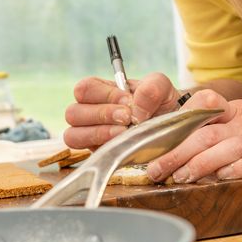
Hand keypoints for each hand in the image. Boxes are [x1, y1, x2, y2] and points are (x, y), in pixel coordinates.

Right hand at [63, 72, 181, 149]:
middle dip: (102, 114)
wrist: (170, 128)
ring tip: (123, 133)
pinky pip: (84, 154)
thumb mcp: (162, 87)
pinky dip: (101, 148)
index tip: (128, 101)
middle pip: (73, 112)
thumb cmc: (160, 104)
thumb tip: (134, 106)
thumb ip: (152, 87)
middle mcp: (89, 111)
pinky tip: (121, 144)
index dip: (104, 95)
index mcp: (101, 90)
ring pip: (72, 135)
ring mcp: (90, 134)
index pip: (85, 88)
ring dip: (99, 133)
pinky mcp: (96, 153)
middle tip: (127, 118)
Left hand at [146, 90, 241, 195]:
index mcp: (237, 113)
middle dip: (176, 153)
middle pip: (205, 135)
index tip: (153, 140)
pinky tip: (223, 178)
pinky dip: (238, 171)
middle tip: (155, 170)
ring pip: (227, 149)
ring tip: (182, 177)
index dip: (176, 125)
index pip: (201, 113)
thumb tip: (190, 134)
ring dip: (201, 164)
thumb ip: (225, 120)